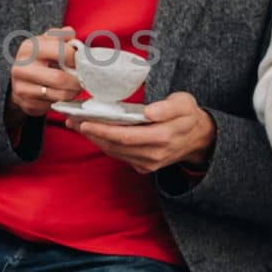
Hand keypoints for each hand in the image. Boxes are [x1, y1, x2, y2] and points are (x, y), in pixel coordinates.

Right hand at [8, 27, 81, 118]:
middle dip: (77, 80)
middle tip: (84, 79)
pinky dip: (63, 101)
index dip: (76, 58)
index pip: (61, 52)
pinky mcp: (27, 104)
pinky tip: (63, 94)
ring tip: (75, 86)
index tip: (82, 61)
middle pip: (59, 78)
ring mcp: (21, 88)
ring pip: (58, 94)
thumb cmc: (38, 58)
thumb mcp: (46, 42)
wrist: (20, 80)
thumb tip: (70, 33)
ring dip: (73, 92)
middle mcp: (21, 67)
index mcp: (29, 48)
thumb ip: (59, 35)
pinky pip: (53, 105)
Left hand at [64, 91, 214, 173]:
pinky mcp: (144, 167)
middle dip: (92, 133)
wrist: (199, 138)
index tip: (85, 121)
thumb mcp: (185, 103)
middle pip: (115, 145)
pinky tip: (93, 133)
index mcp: (163, 137)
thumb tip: (150, 112)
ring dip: (94, 139)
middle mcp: (154, 154)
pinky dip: (104, 144)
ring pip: (115, 152)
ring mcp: (149, 163)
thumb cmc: (188, 115)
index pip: (126, 135)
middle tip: (71, 120)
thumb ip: (169, 108)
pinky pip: (120, 156)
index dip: (103, 130)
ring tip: (76, 125)